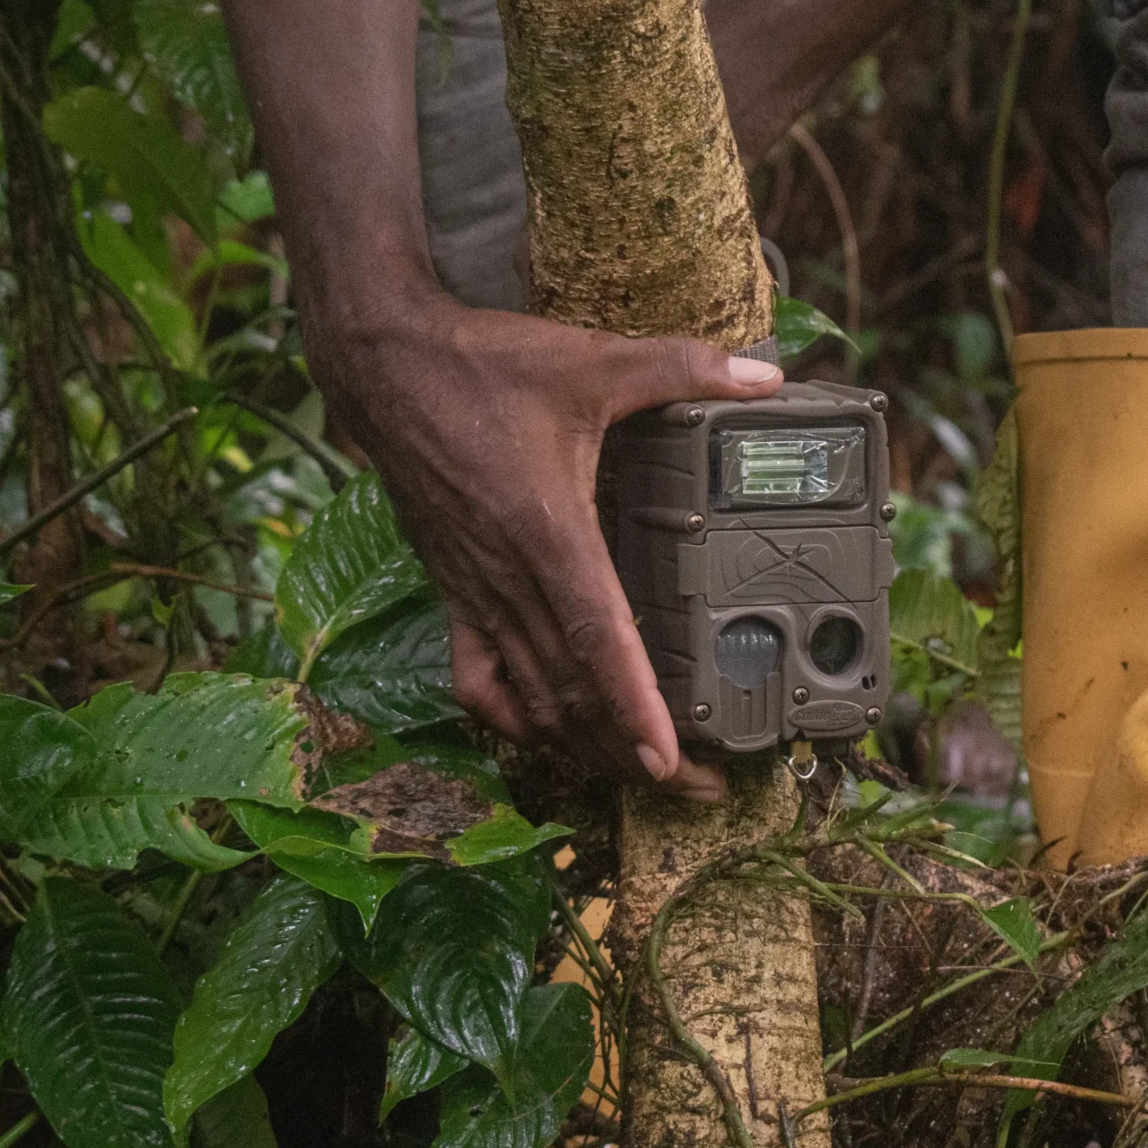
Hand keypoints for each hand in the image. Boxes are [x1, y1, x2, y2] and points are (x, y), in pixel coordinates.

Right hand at [313, 297, 781, 797]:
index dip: (633, 705)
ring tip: (638, 774)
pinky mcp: (450, 590)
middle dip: (630, 749)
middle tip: (697, 786)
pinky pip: (476, 677)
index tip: (667, 760)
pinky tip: (546, 730)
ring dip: (582, 745)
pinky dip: (512, 716)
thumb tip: (766, 376)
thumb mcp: (592, 361)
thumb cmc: (480, 365)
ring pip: (529, 695)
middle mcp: (506, 576)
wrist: (382, 366)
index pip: (597, 638)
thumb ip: (681, 368)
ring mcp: (474, 591)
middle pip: (570, 690)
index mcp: (545, 530)